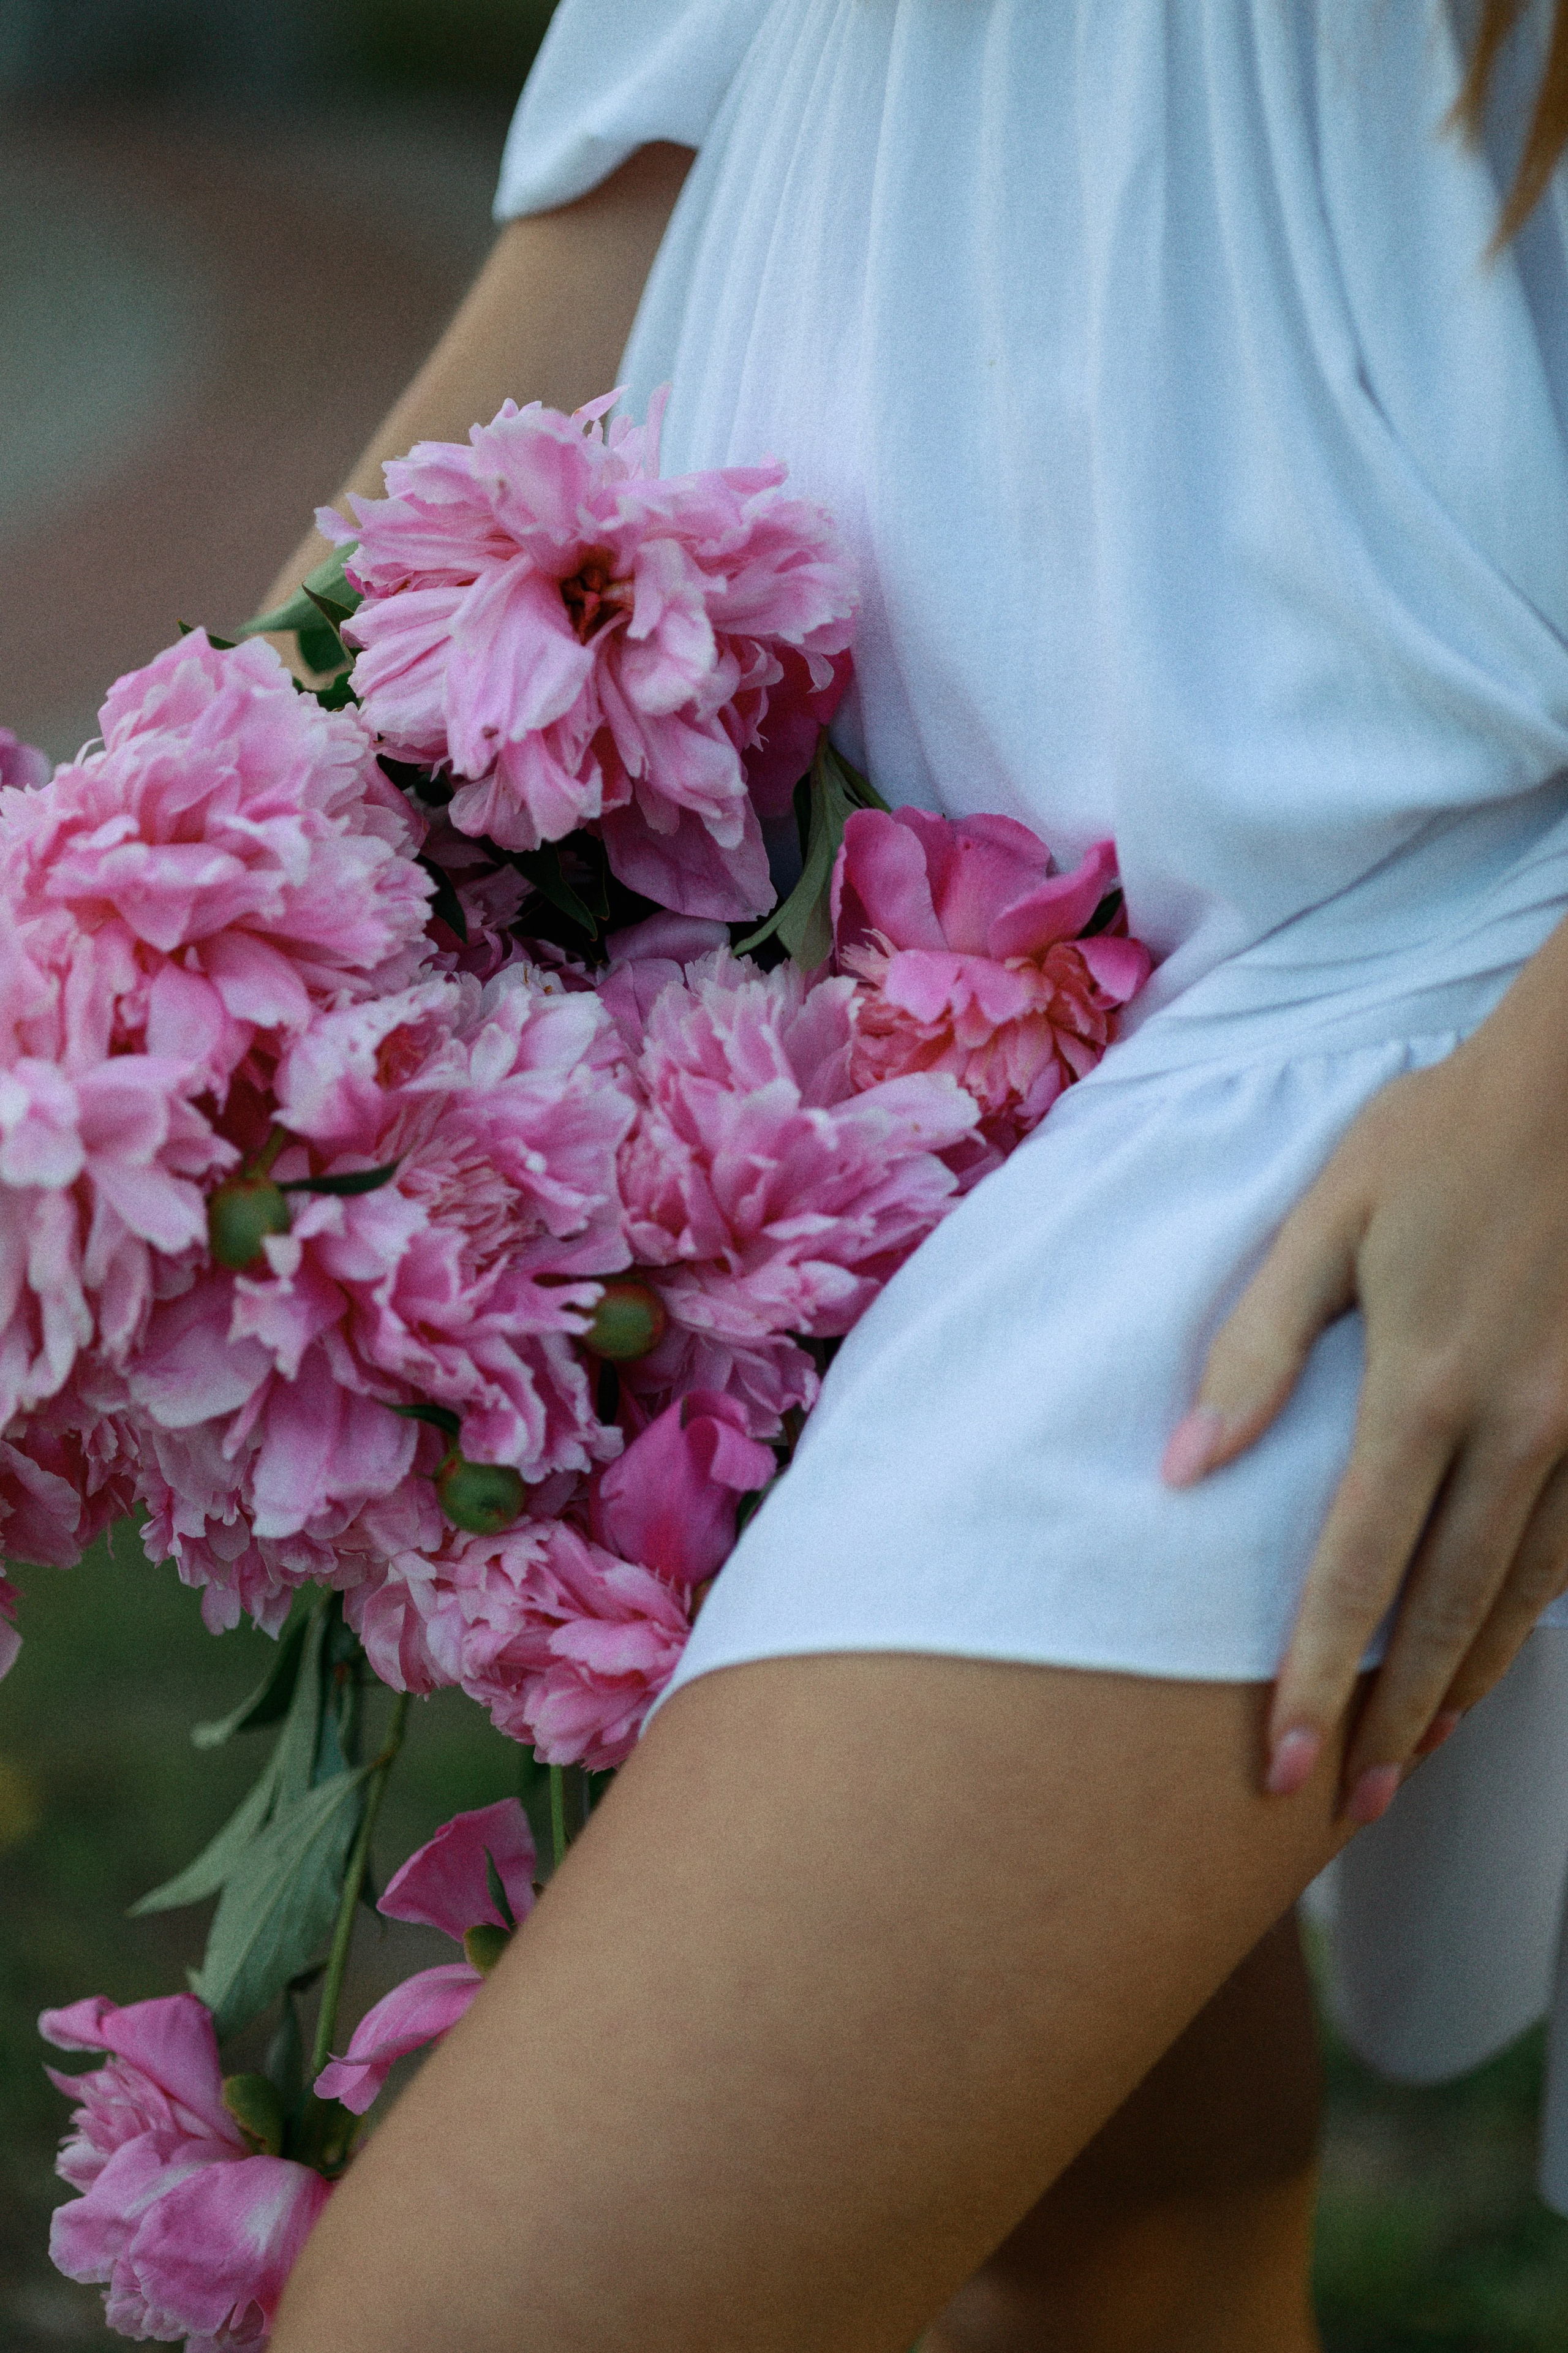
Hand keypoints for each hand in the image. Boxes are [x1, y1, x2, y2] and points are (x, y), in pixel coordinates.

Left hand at [1162, 911, 1567, 1820]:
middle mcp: (1518, 1431)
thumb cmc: (1444, 1137)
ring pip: (1529, 1596)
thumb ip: (1256, 1348)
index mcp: (1425, 1389)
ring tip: (1421, 1750)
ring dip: (1472, 1682)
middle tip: (1352, 1807)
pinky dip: (1535, 1611)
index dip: (1312, 1680)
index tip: (1277, 1769)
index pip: (1356, 1571)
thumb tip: (1182, 1467)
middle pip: (1449, 1614)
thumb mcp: (1328, 1221)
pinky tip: (1505, 1643)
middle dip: (1396, 1722)